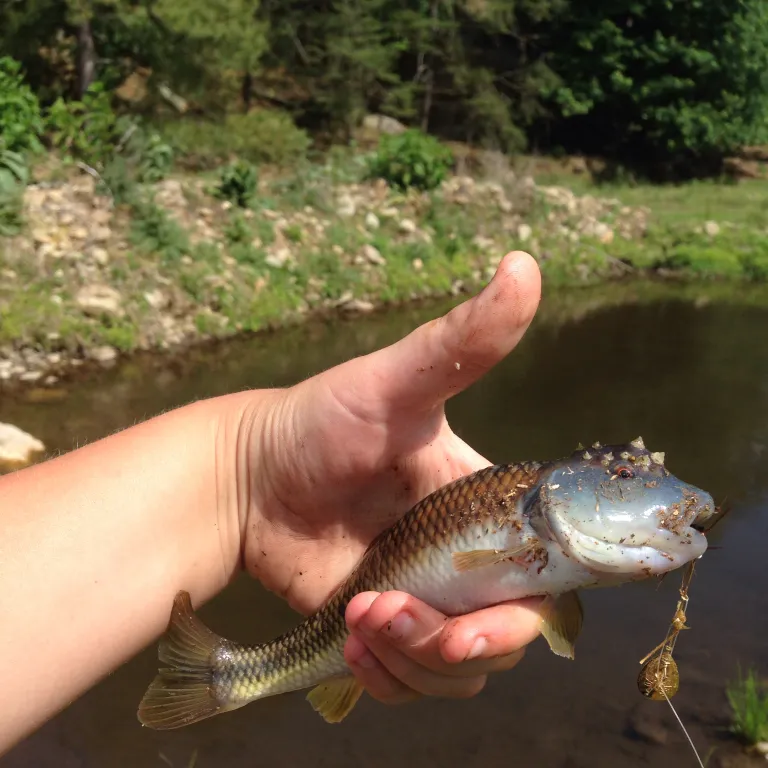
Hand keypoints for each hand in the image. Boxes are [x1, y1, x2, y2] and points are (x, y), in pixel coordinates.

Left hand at [239, 250, 543, 703]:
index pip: (546, 575)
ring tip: (360, 618)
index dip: (530, 606)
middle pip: (508, 635)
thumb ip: (462, 339)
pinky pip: (413, 682)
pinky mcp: (385, 631)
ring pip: (459, 669)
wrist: (248, 477)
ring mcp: (427, 601)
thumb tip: (524, 264)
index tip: (486, 612)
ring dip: (414, 661)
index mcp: (489, 506)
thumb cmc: (322, 419)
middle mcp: (468, 560)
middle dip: (463, 644)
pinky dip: (389, 677)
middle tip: (398, 616)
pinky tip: (353, 643)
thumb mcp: (395, 382)